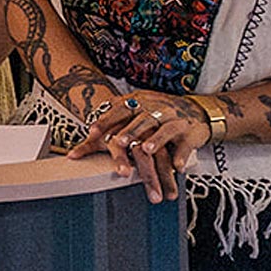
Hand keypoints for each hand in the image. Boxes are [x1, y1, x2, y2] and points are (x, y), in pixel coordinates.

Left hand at [66, 89, 208, 201]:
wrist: (193, 111)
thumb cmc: (154, 115)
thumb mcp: (131, 116)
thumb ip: (107, 128)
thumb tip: (76, 147)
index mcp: (138, 105)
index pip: (119, 111)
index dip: (105, 120)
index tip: (92, 132)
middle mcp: (155, 110)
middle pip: (140, 122)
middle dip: (129, 133)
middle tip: (118, 144)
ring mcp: (174, 121)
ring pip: (164, 130)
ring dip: (156, 140)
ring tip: (147, 150)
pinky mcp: (190, 134)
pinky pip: (185, 145)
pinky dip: (181, 155)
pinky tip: (176, 166)